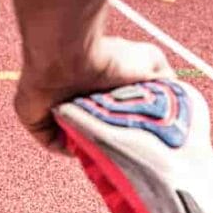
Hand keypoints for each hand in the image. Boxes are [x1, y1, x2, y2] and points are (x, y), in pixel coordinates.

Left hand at [15, 36, 174, 151]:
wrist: (70, 56)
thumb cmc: (110, 58)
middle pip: (93, 131)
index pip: (112, 117)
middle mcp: (78, 98)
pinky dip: (68, 148)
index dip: (123, 132)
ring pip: (74, 137)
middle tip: (121, 155)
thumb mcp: (153, 62)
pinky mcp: (36, 120)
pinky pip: (52, 142)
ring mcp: (55, 109)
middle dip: (106, 144)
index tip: (137, 146)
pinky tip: (83, 149)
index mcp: (100, 87)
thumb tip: (175, 101)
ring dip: (88, 147)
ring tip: (105, 154)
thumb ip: (165, 82)